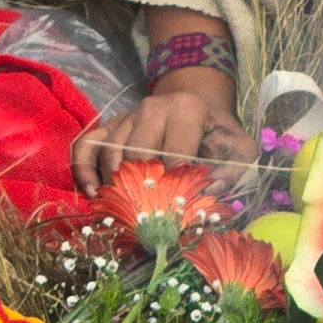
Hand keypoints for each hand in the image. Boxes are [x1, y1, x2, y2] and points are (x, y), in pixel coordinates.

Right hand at [73, 69, 252, 194]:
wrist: (198, 107)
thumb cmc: (217, 135)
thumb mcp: (239, 149)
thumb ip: (232, 171)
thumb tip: (207, 193)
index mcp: (187, 109)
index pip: (174, 153)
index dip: (173, 185)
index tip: (174, 209)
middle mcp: (152, 107)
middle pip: (136, 154)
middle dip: (140, 188)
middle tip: (145, 216)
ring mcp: (127, 116)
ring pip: (110, 153)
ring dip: (112, 186)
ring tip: (120, 212)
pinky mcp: (109, 126)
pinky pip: (85, 145)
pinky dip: (83, 169)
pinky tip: (92, 194)